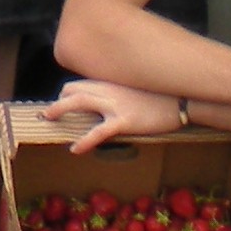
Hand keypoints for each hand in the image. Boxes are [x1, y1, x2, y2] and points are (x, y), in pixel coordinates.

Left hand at [42, 79, 181, 152]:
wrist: (182, 100)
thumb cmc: (163, 96)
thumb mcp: (137, 89)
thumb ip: (120, 92)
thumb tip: (108, 101)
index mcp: (112, 82)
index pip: (80, 83)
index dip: (68, 93)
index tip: (63, 103)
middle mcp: (110, 89)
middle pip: (73, 89)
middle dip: (58, 101)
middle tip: (50, 113)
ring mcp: (116, 104)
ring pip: (79, 102)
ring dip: (58, 110)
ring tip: (48, 120)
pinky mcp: (125, 121)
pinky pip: (98, 131)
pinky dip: (84, 141)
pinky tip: (75, 149)